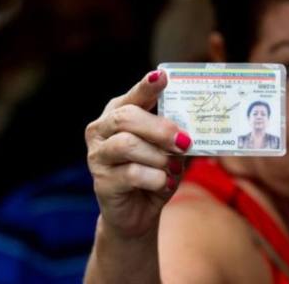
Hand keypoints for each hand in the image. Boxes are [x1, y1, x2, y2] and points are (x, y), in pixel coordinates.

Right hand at [85, 70, 190, 238]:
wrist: (136, 212)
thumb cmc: (152, 172)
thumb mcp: (167, 149)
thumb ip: (173, 134)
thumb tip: (191, 130)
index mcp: (117, 113)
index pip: (133, 95)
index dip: (146, 86)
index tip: (162, 76)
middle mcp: (101, 130)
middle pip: (126, 118)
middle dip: (159, 128)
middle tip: (184, 140)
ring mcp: (97, 156)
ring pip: (128, 145)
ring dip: (158, 157)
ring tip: (174, 167)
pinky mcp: (102, 182)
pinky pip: (131, 174)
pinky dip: (155, 178)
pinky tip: (164, 183)